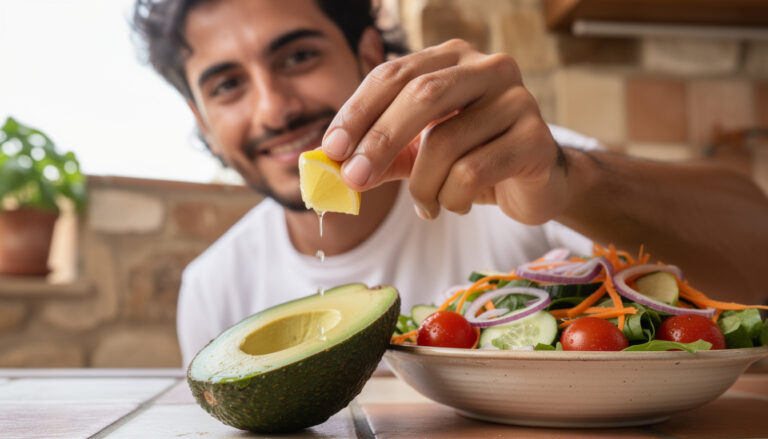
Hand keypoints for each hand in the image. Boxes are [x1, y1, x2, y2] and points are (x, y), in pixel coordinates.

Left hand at [322, 39, 570, 223]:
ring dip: (423, 186)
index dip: (358, 111)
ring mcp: (518, 100)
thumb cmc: (472, 158)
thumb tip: (332, 166)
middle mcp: (489, 68)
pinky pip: (474, 172)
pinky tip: (456, 205)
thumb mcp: (418, 153)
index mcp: (453, 59)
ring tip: (426, 205)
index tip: (331, 149)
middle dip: (380, 140)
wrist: (535, 184)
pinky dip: (452, 198)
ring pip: (446, 142)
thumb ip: (380, 154)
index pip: (394, 74)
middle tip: (354, 179)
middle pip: (421, 95)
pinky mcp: (536, 139)